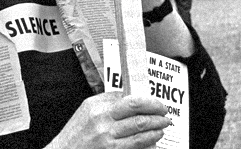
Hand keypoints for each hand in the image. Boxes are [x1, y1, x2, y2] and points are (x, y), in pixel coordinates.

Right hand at [49, 92, 169, 148]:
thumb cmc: (75, 134)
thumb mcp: (87, 112)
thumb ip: (107, 103)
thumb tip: (132, 98)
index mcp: (96, 105)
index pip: (128, 97)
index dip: (146, 99)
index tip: (155, 102)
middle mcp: (101, 118)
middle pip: (136, 108)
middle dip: (156, 109)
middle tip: (165, 111)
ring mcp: (106, 135)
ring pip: (139, 126)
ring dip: (156, 125)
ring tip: (163, 125)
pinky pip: (135, 144)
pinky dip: (149, 140)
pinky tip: (154, 138)